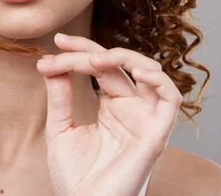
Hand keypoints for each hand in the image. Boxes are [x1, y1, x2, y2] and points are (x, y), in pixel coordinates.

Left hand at [36, 33, 182, 195]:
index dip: (81, 50)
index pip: (102, 66)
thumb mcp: (60, 128)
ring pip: (151, 73)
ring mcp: (145, 119)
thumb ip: (59, 96)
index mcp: (112, 106)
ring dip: (125, 58)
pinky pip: (170, 101)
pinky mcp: (156, 135)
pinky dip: (159, 81)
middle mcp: (132, 108)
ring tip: (94, 59)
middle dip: (91, 50)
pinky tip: (136, 73)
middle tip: (63, 46)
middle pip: (120, 64)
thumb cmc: (74, 177)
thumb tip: (49, 63)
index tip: (56, 43)